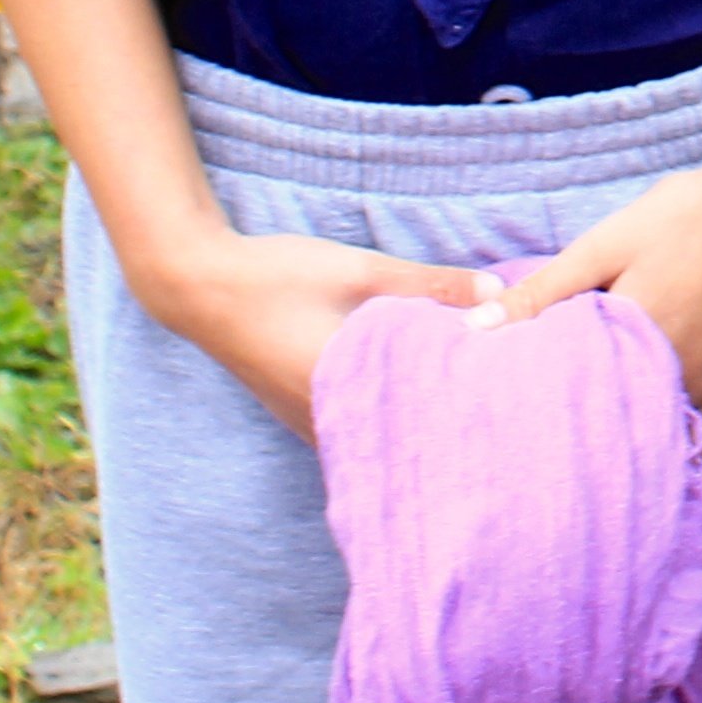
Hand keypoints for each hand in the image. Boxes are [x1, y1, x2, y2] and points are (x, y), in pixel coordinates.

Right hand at [128, 226, 487, 439]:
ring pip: (372, 430)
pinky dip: (381, 411)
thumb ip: (430, 284)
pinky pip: (349, 423)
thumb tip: (499, 291)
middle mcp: (320, 419)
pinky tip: (409, 394)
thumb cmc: (279, 276)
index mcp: (341, 391)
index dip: (461, 414)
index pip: (416, 417)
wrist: (200, 284)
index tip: (502, 414)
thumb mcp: (362, 271)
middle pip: (397, 432)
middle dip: (442, 419)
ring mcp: (303, 419)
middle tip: (494, 413)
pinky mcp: (295, 408)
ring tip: (463, 404)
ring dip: (410, 416)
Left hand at [501, 129, 701, 437]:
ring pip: (654, 434)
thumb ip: (544, 291)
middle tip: (534, 440)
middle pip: (609, 423)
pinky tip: (648, 447)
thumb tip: (475, 328)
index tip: (503, 420)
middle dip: (572, 435)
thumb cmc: (686, 214)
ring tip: (582, 447)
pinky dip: (674, 444)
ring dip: (622, 441)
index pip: (564, 397)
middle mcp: (670, 373)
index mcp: (628, 340)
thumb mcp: (606, 243)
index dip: (530, 410)